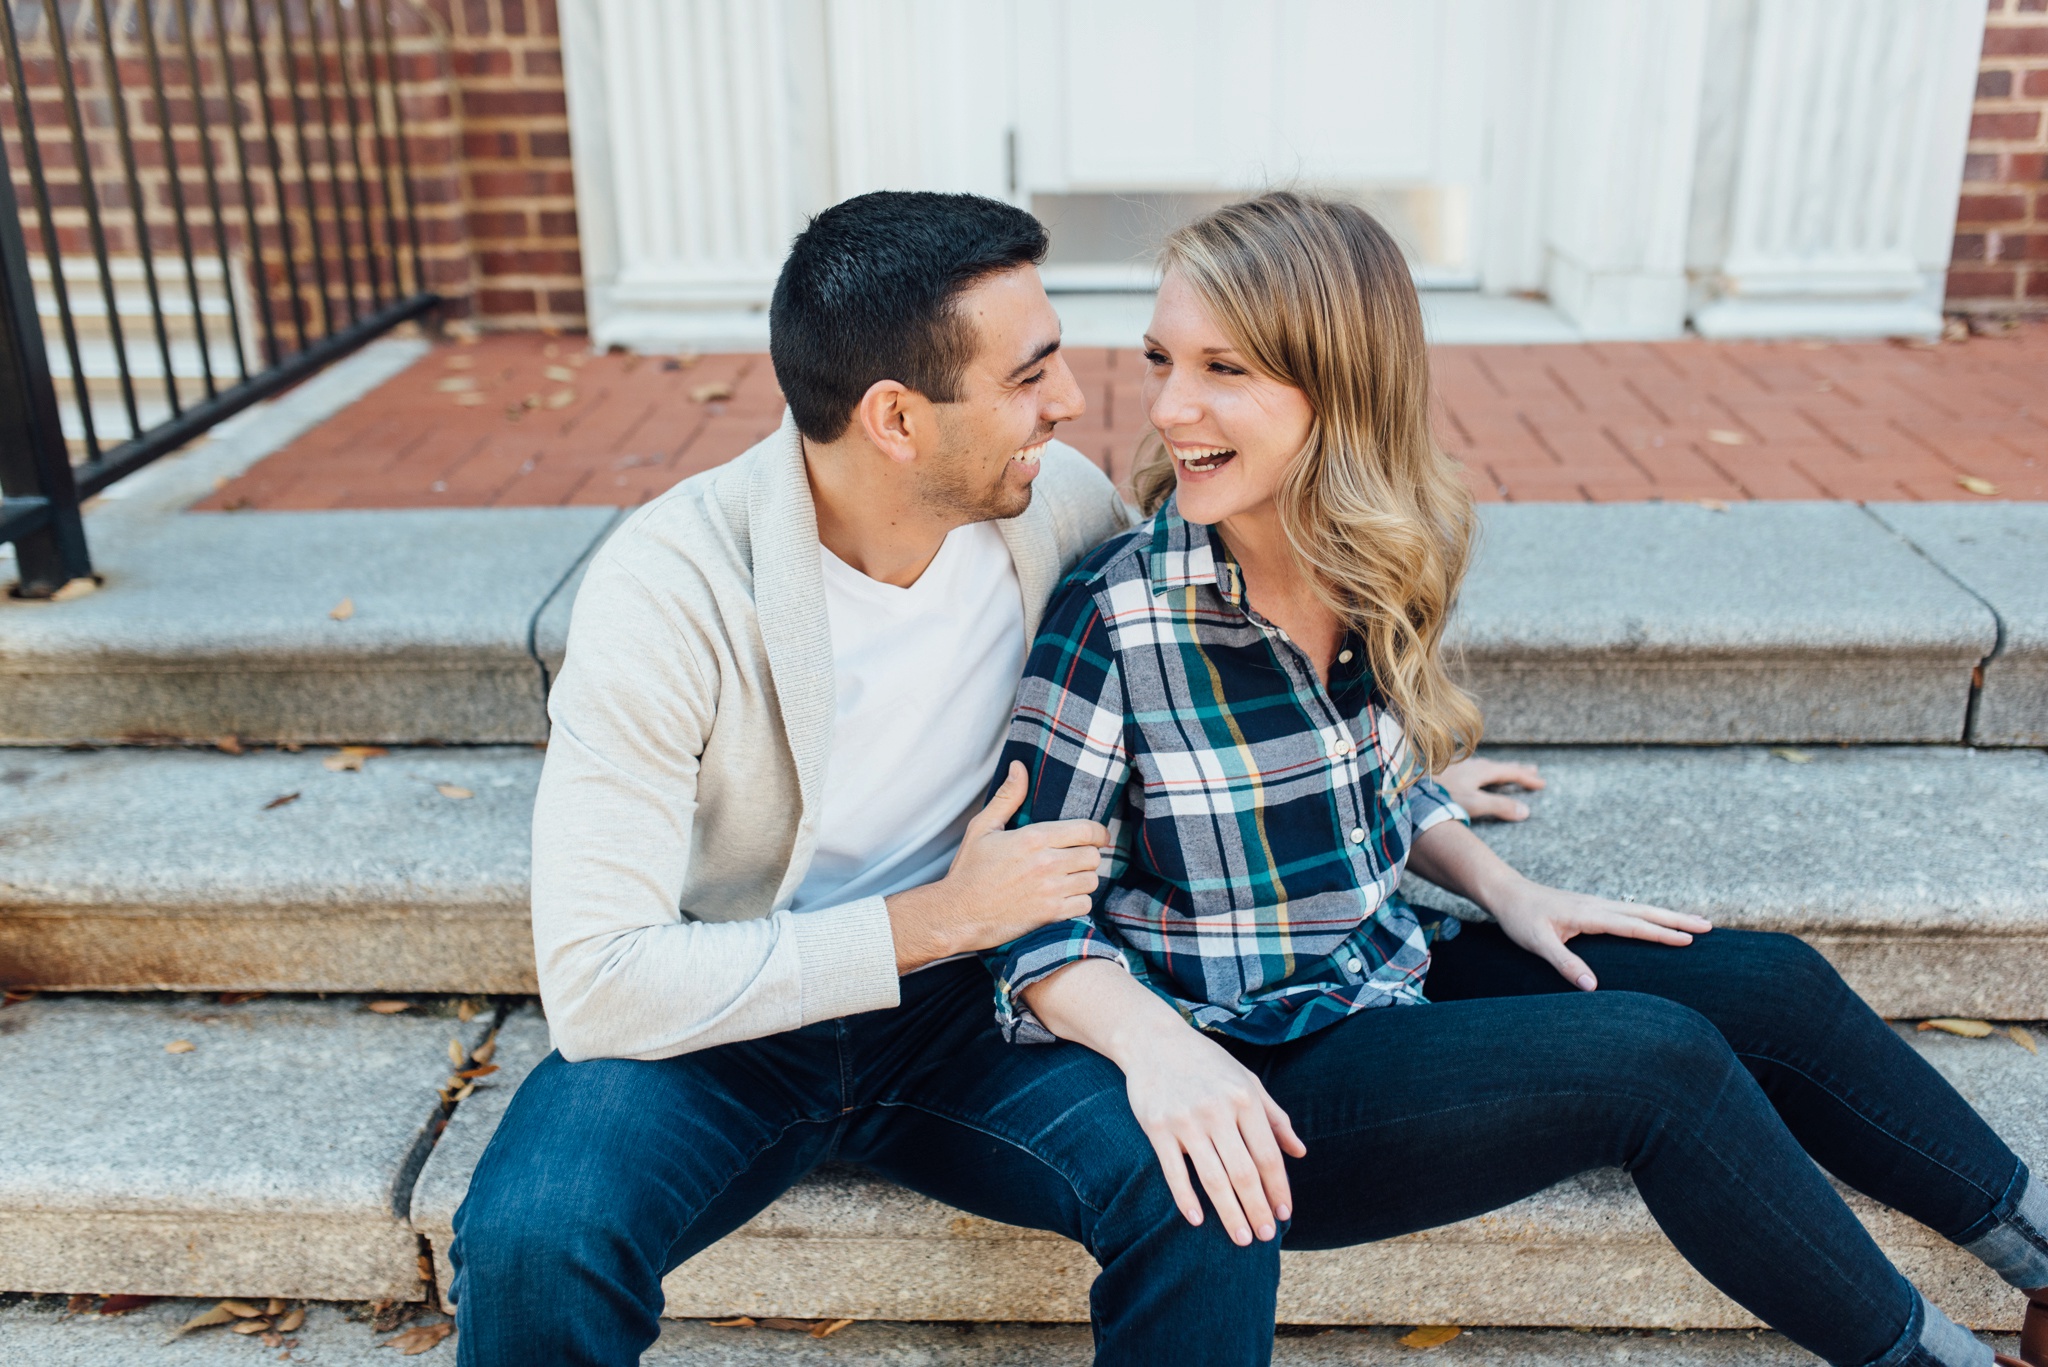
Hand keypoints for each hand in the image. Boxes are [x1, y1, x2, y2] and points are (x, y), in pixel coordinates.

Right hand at [885, 762, 1108, 970]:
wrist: (958, 914)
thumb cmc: (969, 871)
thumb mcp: (982, 828)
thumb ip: (1007, 797)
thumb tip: (1019, 767)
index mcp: (1033, 838)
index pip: (1087, 830)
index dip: (1099, 832)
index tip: (1098, 836)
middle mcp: (1046, 863)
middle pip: (1093, 856)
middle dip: (1088, 856)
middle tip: (1076, 858)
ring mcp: (1050, 891)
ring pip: (1091, 881)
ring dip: (1083, 879)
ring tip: (1069, 878)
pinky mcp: (1050, 914)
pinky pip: (1084, 905)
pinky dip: (1078, 902)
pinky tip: (1064, 898)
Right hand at [1114, 1013, 1306, 1245]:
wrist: (1153, 1040)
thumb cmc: (1207, 1063)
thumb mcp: (1247, 1081)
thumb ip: (1275, 1117)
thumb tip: (1299, 1152)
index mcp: (1244, 1098)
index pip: (1268, 1155)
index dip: (1278, 1188)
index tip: (1285, 1214)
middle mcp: (1217, 1110)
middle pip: (1244, 1173)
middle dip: (1258, 1209)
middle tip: (1266, 1237)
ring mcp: (1186, 1120)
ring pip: (1213, 1178)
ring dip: (1229, 1213)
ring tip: (1242, 1238)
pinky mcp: (1157, 1127)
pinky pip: (1174, 1171)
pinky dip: (1186, 1198)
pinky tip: (1197, 1220)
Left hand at [1434, 756, 1544, 821]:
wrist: (1410, 789)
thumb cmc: (1442, 796)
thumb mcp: (1474, 803)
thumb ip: (1499, 807)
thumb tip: (1526, 811)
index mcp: (1481, 770)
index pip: (1511, 772)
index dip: (1527, 778)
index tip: (1542, 784)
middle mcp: (1471, 765)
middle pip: (1499, 766)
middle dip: (1517, 769)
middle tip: (1533, 770)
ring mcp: (1457, 767)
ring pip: (1484, 766)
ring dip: (1498, 769)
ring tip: (1505, 771)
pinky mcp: (1445, 772)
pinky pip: (1471, 769)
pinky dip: (1481, 772)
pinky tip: (1472, 775)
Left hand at [1487, 878, 1711, 990]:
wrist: (1506, 894)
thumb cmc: (1520, 918)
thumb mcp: (1537, 943)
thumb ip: (1564, 963)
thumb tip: (1592, 988)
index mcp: (1590, 914)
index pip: (1633, 925)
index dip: (1661, 932)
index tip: (1689, 939)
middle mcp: (1598, 905)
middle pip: (1645, 912)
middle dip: (1677, 919)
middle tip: (1709, 926)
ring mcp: (1596, 904)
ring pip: (1639, 909)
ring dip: (1668, 915)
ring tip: (1694, 922)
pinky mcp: (1591, 907)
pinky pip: (1629, 911)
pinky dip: (1649, 915)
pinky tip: (1656, 921)